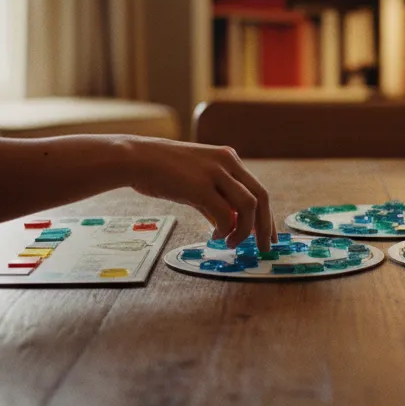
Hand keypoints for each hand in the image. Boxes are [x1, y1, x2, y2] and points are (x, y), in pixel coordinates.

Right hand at [131, 139, 275, 250]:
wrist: (136, 159)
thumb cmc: (162, 171)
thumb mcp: (196, 182)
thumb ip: (215, 201)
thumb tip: (228, 225)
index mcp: (228, 159)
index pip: (258, 189)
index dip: (267, 215)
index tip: (268, 235)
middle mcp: (227, 162)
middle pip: (261, 197)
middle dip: (265, 226)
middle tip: (264, 247)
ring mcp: (215, 172)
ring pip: (249, 206)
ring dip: (245, 230)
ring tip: (232, 243)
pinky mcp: (201, 186)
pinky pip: (225, 214)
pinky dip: (226, 230)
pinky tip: (216, 236)